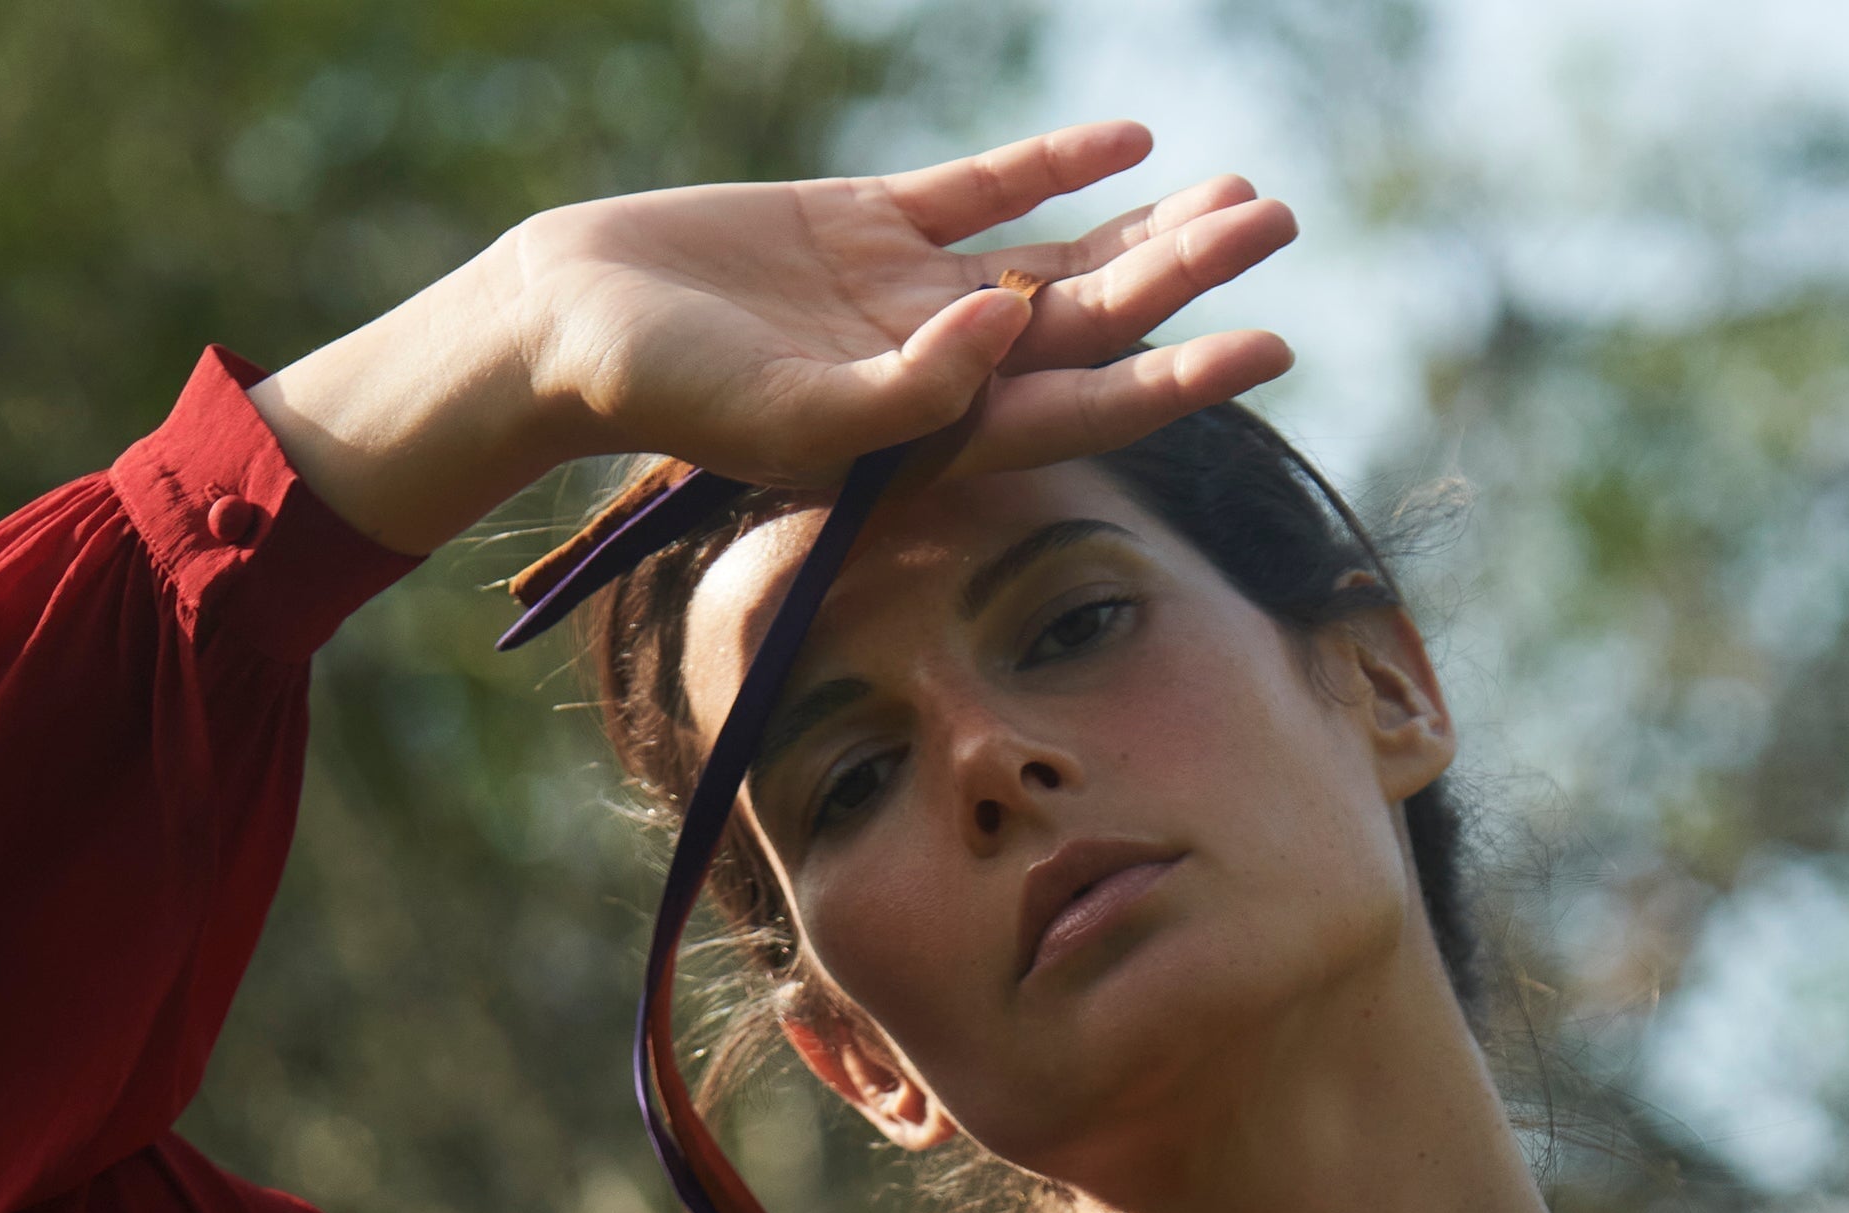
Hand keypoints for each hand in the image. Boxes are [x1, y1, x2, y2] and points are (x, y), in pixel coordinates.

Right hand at [254, 121, 1295, 555]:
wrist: (568, 326)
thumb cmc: (664, 394)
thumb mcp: (788, 415)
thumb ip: (907, 392)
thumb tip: (1015, 330)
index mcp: (940, 436)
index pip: (1089, 406)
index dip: (1185, 379)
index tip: (1271, 346)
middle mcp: (944, 371)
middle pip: (1098, 322)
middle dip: (1192, 275)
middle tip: (1281, 223)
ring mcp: (912, 296)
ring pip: (1062, 258)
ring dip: (1149, 229)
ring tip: (1241, 193)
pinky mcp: (869, 226)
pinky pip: (985, 191)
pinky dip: (1055, 167)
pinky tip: (1131, 141)